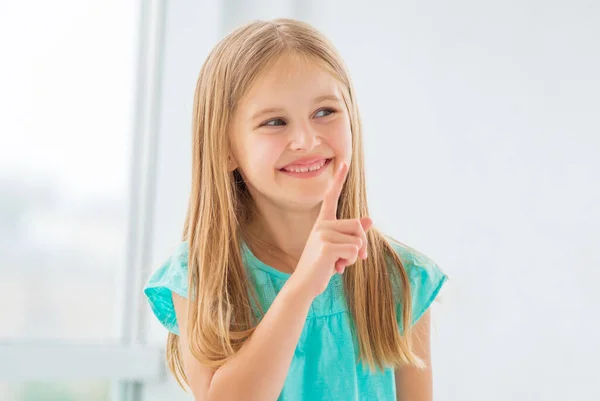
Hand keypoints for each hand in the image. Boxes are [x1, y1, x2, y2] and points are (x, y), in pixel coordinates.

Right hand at [290, 161, 372, 299]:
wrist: (304, 285)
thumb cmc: (321, 267)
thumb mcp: (339, 248)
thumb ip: (353, 233)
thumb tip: (370, 218)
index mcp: (323, 223)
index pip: (331, 197)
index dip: (338, 179)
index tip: (344, 162)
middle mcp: (322, 225)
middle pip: (358, 226)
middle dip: (360, 245)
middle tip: (346, 260)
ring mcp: (323, 234)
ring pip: (358, 241)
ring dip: (354, 257)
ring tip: (337, 264)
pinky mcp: (327, 246)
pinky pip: (355, 251)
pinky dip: (350, 263)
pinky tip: (335, 268)